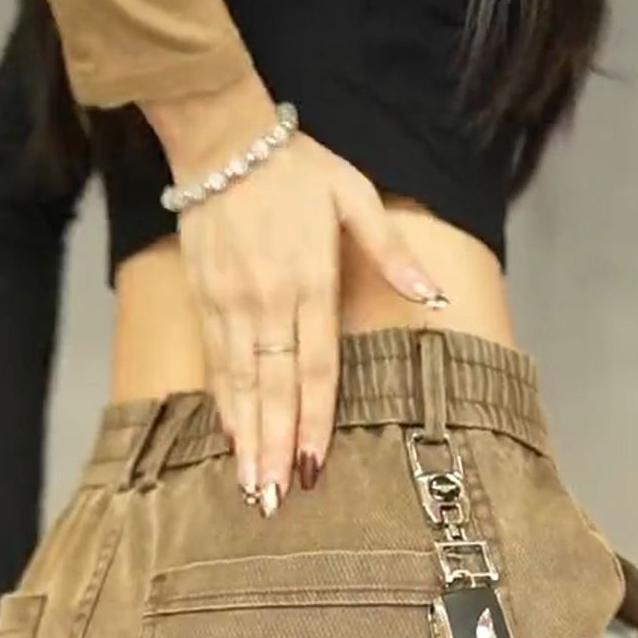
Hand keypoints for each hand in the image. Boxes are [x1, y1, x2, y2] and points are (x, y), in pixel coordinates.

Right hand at [144, 79, 447, 512]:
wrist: (222, 137)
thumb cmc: (296, 167)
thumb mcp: (355, 196)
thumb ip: (392, 251)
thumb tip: (433, 296)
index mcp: (310, 280)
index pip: (315, 365)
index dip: (313, 419)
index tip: (312, 465)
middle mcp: (268, 301)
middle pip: (274, 387)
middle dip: (275, 447)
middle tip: (274, 500)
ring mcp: (232, 304)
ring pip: (241, 384)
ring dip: (247, 439)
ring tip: (250, 487)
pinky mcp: (205, 301)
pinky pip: (217, 365)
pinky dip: (223, 406)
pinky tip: (229, 440)